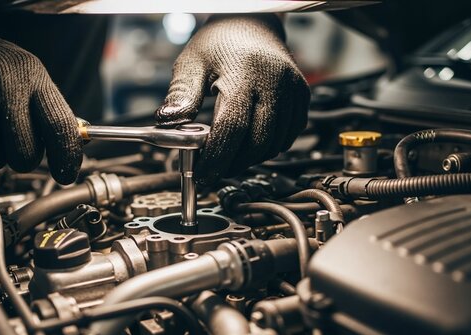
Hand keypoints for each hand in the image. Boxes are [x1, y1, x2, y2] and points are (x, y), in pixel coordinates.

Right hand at [0, 14, 81, 183]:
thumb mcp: (31, 79)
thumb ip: (52, 113)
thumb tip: (77, 148)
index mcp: (33, 78)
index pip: (59, 127)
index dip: (66, 158)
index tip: (65, 174)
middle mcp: (3, 84)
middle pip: (24, 153)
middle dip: (21, 160)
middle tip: (12, 145)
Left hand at [156, 14, 309, 183]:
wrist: (251, 24)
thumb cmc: (220, 42)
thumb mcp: (192, 63)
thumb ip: (180, 94)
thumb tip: (169, 123)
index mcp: (245, 74)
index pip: (232, 129)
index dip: (217, 158)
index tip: (203, 174)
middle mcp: (274, 83)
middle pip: (257, 142)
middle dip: (234, 164)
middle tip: (214, 170)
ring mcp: (292, 91)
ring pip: (275, 144)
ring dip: (251, 159)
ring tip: (229, 157)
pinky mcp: (302, 97)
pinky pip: (289, 136)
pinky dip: (269, 147)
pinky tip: (251, 144)